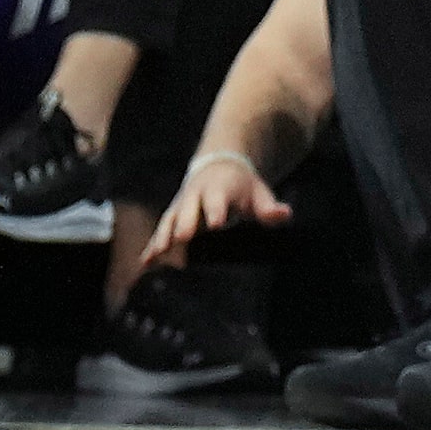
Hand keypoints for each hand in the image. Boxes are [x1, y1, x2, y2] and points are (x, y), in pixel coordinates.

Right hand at [144, 155, 291, 265]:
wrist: (218, 167)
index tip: (216, 224)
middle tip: (182, 239)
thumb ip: (269, 207)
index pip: (218, 200)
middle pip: (189, 209)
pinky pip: (161, 231)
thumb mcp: (259, 192)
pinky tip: (145, 262)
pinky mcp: (172, 216)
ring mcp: (181, 206)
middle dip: (185, 223)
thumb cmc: (243, 186)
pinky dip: (152, 245)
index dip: (216, 210)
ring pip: (169, 220)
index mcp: (219, 189)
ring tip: (157, 254)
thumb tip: (285, 214)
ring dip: (163, 236)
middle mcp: (196, 196)